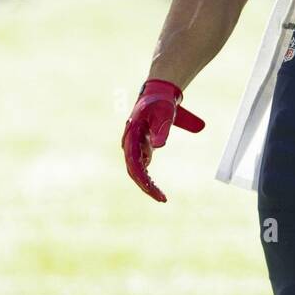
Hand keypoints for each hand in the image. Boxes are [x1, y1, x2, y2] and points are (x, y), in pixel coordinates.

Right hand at [122, 78, 204, 202]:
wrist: (158, 96)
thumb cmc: (161, 104)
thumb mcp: (165, 114)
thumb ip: (162, 129)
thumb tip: (158, 146)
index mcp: (132, 136)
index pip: (134, 163)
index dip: (143, 179)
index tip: (155, 191)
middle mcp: (129, 143)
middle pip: (134, 171)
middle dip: (146, 186)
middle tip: (162, 199)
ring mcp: (133, 146)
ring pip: (137, 170)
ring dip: (147, 184)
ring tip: (161, 197)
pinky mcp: (140, 148)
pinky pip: (142, 166)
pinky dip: (148, 177)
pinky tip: (156, 188)